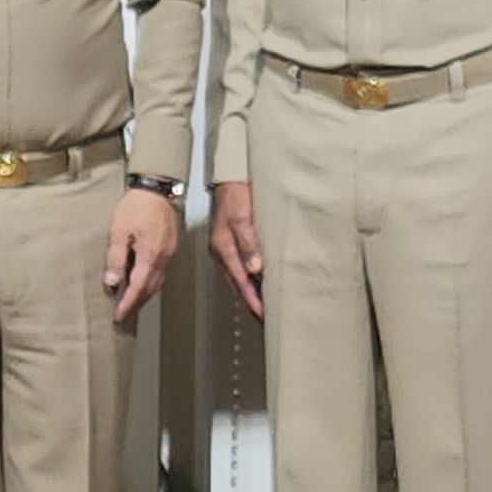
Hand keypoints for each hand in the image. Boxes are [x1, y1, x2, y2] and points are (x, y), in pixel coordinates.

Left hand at [105, 186, 183, 320]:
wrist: (157, 189)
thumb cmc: (136, 207)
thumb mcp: (119, 231)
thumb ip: (116, 258)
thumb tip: (112, 282)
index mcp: (150, 256)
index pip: (138, 288)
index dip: (127, 304)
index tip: (118, 315)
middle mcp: (163, 258)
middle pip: (150, 289)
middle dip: (137, 303)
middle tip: (123, 313)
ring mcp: (169, 253)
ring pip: (157, 281)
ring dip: (144, 293)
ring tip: (131, 301)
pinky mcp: (170, 246)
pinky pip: (161, 271)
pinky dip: (150, 281)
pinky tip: (141, 280)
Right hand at [209, 180, 266, 319]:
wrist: (231, 175)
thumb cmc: (235, 193)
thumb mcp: (241, 217)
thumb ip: (248, 243)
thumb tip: (255, 269)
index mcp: (223, 248)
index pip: (240, 282)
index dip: (252, 299)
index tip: (263, 314)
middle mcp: (224, 250)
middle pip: (239, 283)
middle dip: (253, 300)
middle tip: (267, 317)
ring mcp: (228, 246)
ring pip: (241, 275)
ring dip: (253, 290)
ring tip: (266, 304)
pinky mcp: (234, 240)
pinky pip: (243, 264)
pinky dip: (252, 276)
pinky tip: (261, 279)